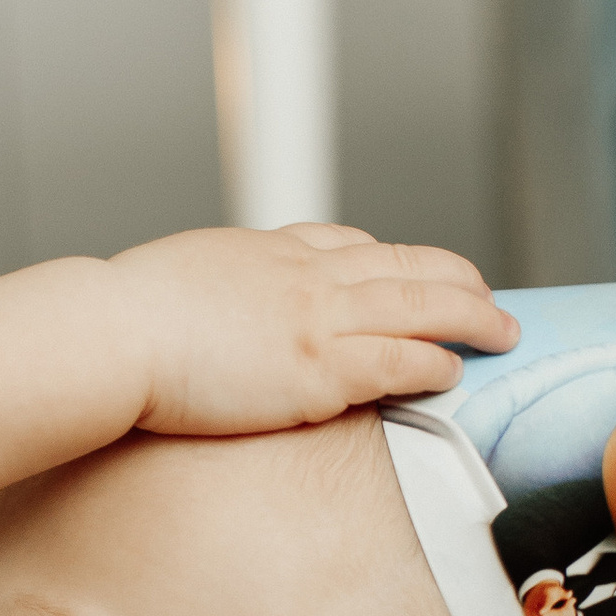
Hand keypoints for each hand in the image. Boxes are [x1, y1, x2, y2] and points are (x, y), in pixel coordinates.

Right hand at [112, 226, 516, 440]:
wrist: (112, 333)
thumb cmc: (121, 318)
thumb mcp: (175, 278)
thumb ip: (212, 288)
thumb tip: (203, 309)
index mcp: (266, 251)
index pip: (349, 244)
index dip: (391, 261)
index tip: (413, 273)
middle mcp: (304, 274)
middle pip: (403, 263)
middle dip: (455, 277)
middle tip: (487, 294)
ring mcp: (318, 317)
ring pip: (421, 303)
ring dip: (470, 315)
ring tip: (503, 331)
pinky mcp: (320, 367)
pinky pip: (401, 358)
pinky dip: (437, 360)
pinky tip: (456, 371)